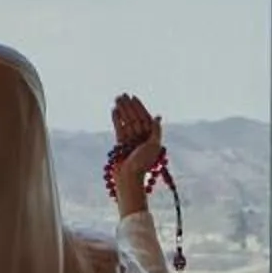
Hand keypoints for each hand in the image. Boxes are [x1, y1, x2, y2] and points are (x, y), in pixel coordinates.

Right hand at [112, 94, 163, 216]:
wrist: (129, 177)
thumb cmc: (143, 164)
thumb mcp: (153, 146)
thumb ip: (155, 131)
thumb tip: (157, 116)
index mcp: (150, 138)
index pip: (145, 118)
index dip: (140, 107)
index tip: (133, 97)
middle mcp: (140, 138)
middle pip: (134, 118)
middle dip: (129, 106)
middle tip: (122, 95)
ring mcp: (130, 141)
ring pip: (126, 122)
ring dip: (122, 110)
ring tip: (117, 99)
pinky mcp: (121, 144)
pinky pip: (119, 129)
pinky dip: (117, 120)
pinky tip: (114, 111)